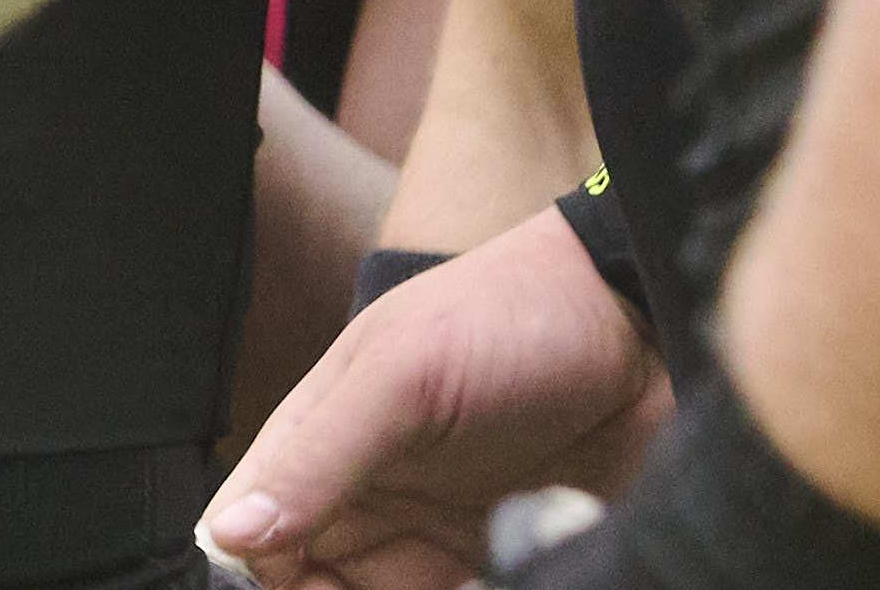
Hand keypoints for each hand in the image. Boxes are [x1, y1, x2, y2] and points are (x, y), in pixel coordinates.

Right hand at [201, 205, 667, 589]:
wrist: (648, 324)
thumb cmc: (514, 317)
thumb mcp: (403, 379)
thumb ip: (317, 457)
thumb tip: (231, 535)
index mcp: (323, 440)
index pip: (250, 536)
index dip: (264, 572)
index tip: (316, 585)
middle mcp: (371, 493)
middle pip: (315, 583)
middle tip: (423, 579)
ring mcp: (437, 529)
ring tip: (473, 570)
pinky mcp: (504, 554)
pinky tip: (509, 573)